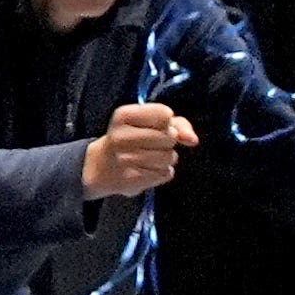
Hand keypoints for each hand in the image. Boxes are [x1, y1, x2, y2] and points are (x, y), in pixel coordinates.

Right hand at [80, 101, 198, 199]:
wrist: (101, 166)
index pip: (165, 114)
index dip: (167, 122)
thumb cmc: (130, 138)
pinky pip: (165, 174)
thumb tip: (193, 140)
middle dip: (167, 142)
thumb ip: (178, 124)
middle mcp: (121, 136)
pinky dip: (161, 173)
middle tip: (150, 144)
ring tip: (148, 158)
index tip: (155, 126)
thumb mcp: (148, 121)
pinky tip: (146, 170)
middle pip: (170, 137)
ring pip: (169, 157)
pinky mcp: (131, 180)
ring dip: (165, 159)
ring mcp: (125, 160)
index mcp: (123, 115)